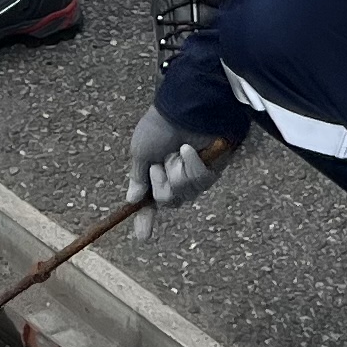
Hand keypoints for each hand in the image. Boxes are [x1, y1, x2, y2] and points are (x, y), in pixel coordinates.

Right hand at [126, 105, 245, 217]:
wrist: (181, 108)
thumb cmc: (159, 126)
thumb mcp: (141, 152)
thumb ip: (138, 178)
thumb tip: (133, 200)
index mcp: (158, 172)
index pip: (152, 201)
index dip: (146, 219)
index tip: (143, 238)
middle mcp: (177, 176)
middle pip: (169, 201)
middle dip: (162, 185)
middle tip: (160, 165)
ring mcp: (195, 173)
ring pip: (184, 193)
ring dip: (176, 173)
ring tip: (176, 152)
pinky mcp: (212, 168)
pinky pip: (200, 180)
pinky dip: (192, 165)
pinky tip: (188, 149)